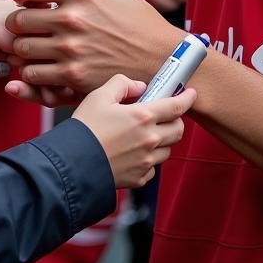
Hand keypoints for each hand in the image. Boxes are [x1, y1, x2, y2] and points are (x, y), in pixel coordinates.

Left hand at [5, 0, 182, 94]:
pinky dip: (33, 73)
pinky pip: (33, 74)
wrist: (164, 60)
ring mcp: (71, 48)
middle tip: (28, 29)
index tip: (26, 1)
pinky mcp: (73, 76)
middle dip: (18, 24)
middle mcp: (71, 17)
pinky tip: (46, 69)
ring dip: (24, 50)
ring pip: (21, 49)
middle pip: (17, 20)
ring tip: (36, 49)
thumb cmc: (139, 24)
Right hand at [71, 75, 195, 187]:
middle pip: (178, 130)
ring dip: (162, 140)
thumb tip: (139, 87)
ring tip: (144, 134)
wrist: (71, 165)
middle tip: (165, 115)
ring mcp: (146, 162)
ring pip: (167, 150)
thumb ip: (122, 84)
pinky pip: (152, 167)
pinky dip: (148, 159)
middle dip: (176, 120)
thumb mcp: (99, 96)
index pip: (176, 106)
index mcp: (143, 117)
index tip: (191, 93)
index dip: (187, 98)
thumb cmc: (84, 129)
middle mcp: (149, 140)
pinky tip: (133, 152)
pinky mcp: (139, 178)